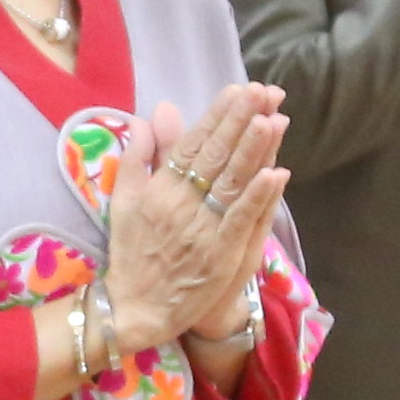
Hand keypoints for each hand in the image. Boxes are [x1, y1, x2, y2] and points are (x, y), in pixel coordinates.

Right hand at [105, 84, 290, 354]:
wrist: (132, 308)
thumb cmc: (130, 254)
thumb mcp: (123, 201)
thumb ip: (137, 158)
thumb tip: (145, 117)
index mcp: (160, 188)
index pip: (193, 144)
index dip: (218, 116)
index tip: (238, 90)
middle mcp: (181, 203)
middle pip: (216, 156)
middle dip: (241, 121)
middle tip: (263, 91)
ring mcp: (201, 229)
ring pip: (232, 182)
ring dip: (253, 149)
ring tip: (273, 117)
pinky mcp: (219, 256)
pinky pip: (241, 221)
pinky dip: (258, 196)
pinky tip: (275, 173)